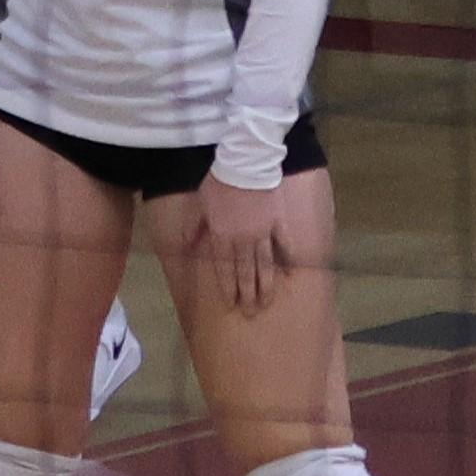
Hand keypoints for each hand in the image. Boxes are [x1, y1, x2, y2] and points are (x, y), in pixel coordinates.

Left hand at [182, 173, 290, 315]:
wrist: (245, 164)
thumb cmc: (219, 183)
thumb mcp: (200, 203)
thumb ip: (193, 227)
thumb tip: (185, 246)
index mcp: (222, 236)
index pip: (224, 268)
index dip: (227, 286)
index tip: (231, 304)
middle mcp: (242, 241)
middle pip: (245, 272)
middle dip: (247, 293)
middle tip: (250, 312)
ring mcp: (262, 234)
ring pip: (264, 265)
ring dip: (265, 285)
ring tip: (267, 301)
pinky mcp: (277, 223)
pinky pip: (283, 245)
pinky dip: (287, 259)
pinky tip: (291, 273)